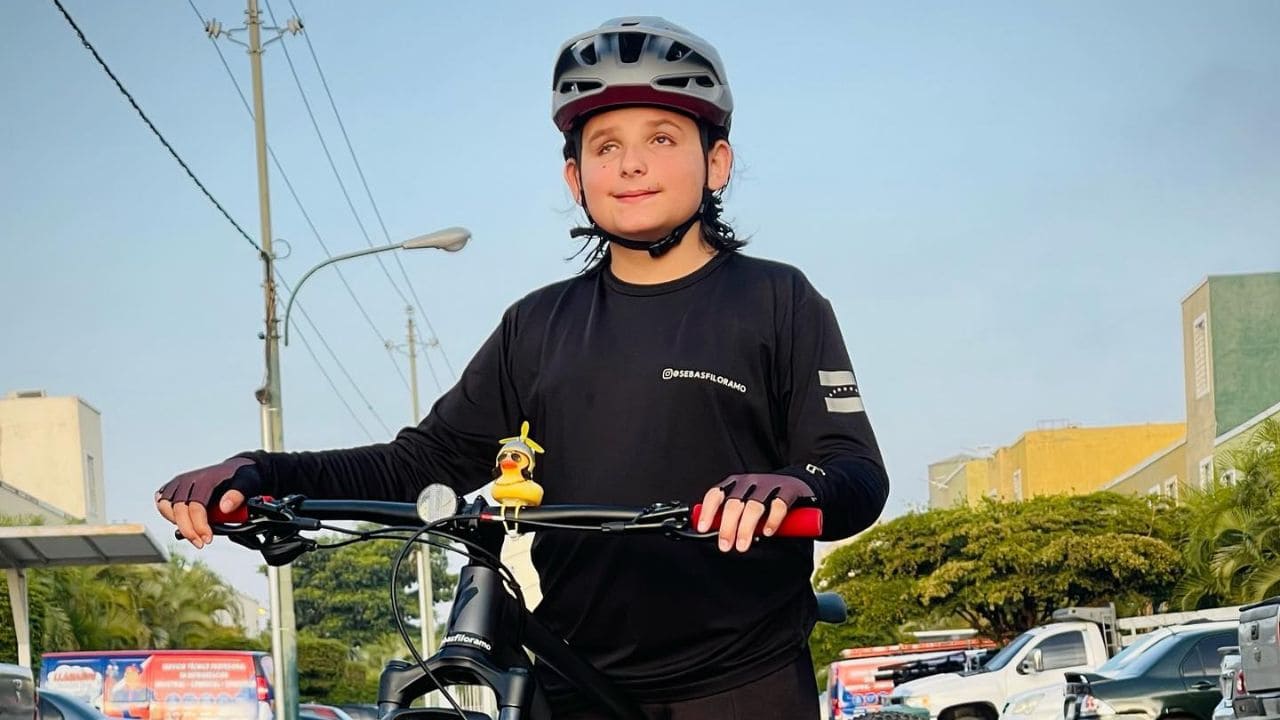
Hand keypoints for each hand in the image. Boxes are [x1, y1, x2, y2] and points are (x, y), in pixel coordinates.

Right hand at [155, 458, 259, 548]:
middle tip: (201, 543)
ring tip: (193, 534)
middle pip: (178, 509)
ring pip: (165, 506)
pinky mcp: (174, 487)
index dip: (199, 525)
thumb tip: (225, 508)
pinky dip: (168, 514)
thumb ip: (238, 495)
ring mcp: (179, 482)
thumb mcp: (248, 484)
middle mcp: (188, 479)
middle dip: (189, 530)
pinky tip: (182, 523)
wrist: (236, 469)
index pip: (196, 506)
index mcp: (206, 479)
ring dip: (177, 523)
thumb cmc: (243, 478)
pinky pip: (162, 502)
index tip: (207, 539)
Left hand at [696, 473, 814, 552]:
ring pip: (753, 506)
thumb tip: (720, 538)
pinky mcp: (788, 489)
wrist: (798, 484)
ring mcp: (769, 484)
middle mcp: (750, 482)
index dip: (708, 511)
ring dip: (746, 528)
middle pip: (734, 503)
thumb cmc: (767, 499)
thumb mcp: (746, 504)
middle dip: (727, 527)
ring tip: (743, 545)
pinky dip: (772, 520)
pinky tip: (767, 532)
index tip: (703, 528)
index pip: (716, 494)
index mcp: (735, 484)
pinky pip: (779, 505)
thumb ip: (734, 517)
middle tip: (725, 545)